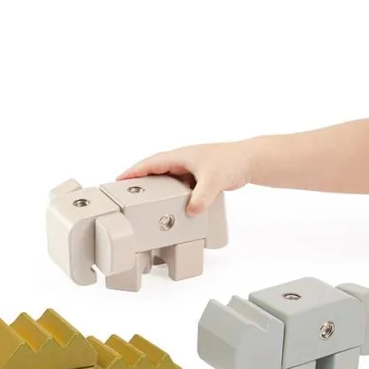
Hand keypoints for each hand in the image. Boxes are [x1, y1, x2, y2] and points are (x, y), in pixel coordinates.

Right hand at [118, 142, 251, 214]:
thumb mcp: (213, 181)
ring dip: (155, 189)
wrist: (250, 161)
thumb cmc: (231, 161)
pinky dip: (170, 194)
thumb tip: (191, 212)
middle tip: (125, 193)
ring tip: (143, 203)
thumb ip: (201, 197)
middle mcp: (181, 160)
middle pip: (153, 171)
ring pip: (165, 179)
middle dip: (139, 181)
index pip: (149, 164)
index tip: (118, 180)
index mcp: (179, 156)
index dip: (133, 172)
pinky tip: (168, 205)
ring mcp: (188, 169)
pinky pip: (176, 186)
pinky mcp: (196, 177)